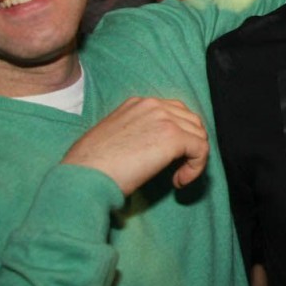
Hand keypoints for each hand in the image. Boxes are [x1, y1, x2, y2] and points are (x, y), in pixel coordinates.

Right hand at [62, 97, 209, 194]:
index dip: (179, 136)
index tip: (168, 159)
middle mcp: (152, 105)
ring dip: (193, 157)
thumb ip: (139, 133)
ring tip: (177, 177)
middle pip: (191, 120)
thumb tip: (155, 148)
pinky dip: (196, 167)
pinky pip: (201, 149)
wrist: (84, 176)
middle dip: (190, 145)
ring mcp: (164, 118)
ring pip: (199, 134)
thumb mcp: (116, 138)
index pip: (174, 112)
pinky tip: (179, 181)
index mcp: (138, 104)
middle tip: (177, 168)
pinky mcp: (173, 137)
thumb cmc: (92, 166)